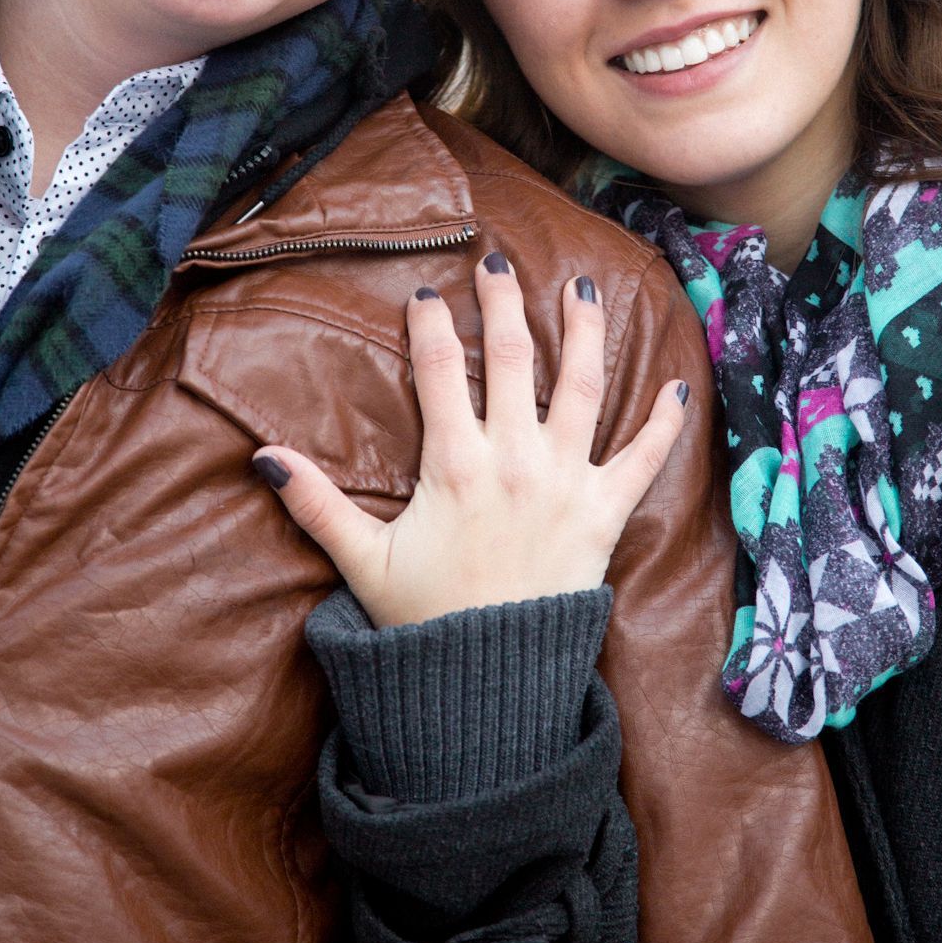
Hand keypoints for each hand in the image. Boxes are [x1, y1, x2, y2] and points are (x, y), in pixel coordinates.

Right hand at [252, 252, 689, 627]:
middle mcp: (516, 459)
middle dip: (503, 300)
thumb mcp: (362, 561)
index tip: (427, 294)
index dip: (430, 325)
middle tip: (498, 261)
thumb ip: (316, 504)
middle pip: (511, 356)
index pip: (439, 370)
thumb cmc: (427, 620)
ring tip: (580, 288)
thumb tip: (262, 459)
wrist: (493, 681)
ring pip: (582, 384)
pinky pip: (644, 457)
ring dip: (583, 329)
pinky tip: (679, 386)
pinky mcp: (606, 511)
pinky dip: (665, 422)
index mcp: (455, 464)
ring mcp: (567, 480)